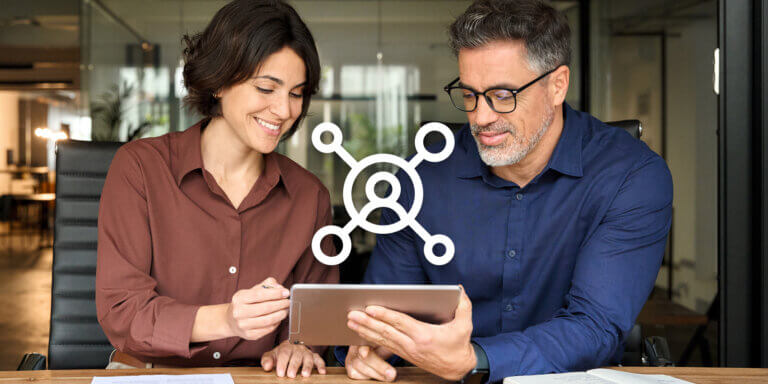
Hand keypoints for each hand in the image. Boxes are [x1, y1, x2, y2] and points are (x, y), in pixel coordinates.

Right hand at [226, 277, 289, 339]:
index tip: (286, 292)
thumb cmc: (245, 303)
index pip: (260, 294)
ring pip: (268, 320)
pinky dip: (276, 323)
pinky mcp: (249, 335)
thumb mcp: (252, 291)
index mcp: (239, 298)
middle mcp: (239, 312)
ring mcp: (243, 325)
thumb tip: (280, 287)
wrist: (231, 320)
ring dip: (281, 314)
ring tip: (286, 310)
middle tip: (288, 302)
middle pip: (265, 308)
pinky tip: (279, 318)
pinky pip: (267, 329)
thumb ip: (266, 285)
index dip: (275, 293)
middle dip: (281, 304)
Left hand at [261, 340, 325, 377]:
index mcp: (286, 347)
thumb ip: (267, 360)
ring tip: (305, 374)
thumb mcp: (271, 356)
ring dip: (307, 366)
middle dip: (294, 366)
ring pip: (308, 358)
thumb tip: (267, 366)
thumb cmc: (280, 354)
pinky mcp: (314, 356)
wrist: (290, 348)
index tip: (280, 373)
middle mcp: (297, 349)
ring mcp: (306, 352)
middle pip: (296, 356)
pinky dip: (321, 365)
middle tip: (291, 375)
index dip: (282, 363)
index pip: (285, 354)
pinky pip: (318, 359)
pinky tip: (322, 372)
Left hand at [347, 287, 475, 380]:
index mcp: (425, 336)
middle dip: (367, 323)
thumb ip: (463, 305)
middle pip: (386, 332)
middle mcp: (413, 344)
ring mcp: (407, 351)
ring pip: (382, 340)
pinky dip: (372, 339)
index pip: (400, 323)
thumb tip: (460, 289)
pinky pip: (384, 346)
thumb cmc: (459, 346)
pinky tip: (361, 333)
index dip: (384, 315)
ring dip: (365, 331)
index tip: (370, 308)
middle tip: (352, 314)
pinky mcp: (404, 355)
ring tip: (351, 322)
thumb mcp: (465, 325)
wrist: (458, 368)